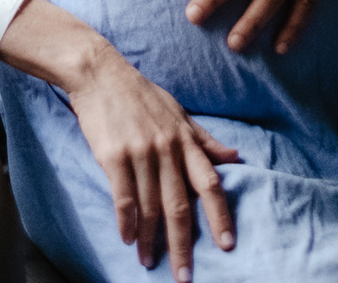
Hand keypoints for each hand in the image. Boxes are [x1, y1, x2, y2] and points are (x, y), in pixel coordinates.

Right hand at [68, 46, 238, 277]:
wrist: (101, 74)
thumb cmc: (142, 96)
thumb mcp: (179, 112)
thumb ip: (205, 140)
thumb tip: (235, 157)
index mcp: (185, 139)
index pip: (208, 182)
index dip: (219, 214)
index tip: (227, 244)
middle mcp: (166, 148)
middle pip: (179, 205)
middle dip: (183, 245)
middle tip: (184, 276)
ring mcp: (140, 152)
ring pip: (149, 207)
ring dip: (150, 240)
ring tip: (150, 262)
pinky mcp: (114, 155)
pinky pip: (123, 198)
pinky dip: (126, 223)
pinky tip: (127, 239)